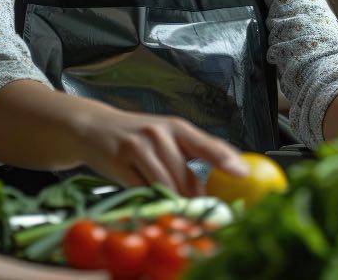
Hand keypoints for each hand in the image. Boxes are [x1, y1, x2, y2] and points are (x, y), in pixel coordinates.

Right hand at [73, 107, 248, 196]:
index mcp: (177, 127)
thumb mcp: (166, 136)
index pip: (207, 144)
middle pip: (185, 175)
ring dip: (171, 201)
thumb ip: (192, 154)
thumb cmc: (136, 136)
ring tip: (172, 205)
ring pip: (164, 185)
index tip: (242, 173)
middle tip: (197, 210)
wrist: (94, 127)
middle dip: (193, 198)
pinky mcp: (119, 160)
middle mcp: (159, 133)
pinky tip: (147, 196)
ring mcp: (138, 145)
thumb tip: (224, 177)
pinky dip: (148, 198)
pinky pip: (141, 189)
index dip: (226, 159)